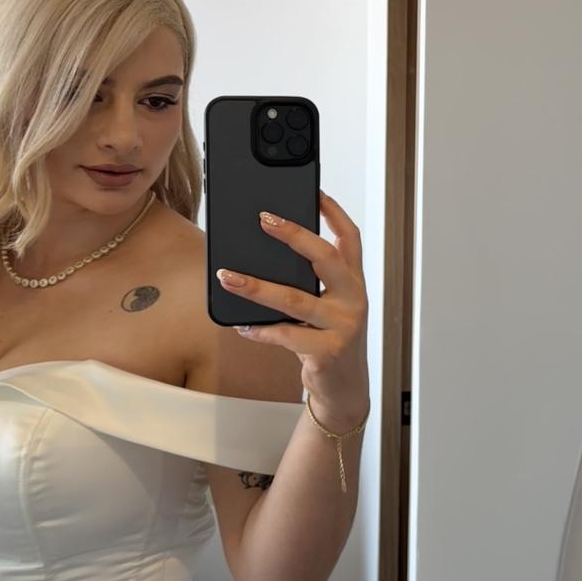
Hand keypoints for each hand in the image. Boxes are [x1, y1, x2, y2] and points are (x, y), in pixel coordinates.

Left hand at [217, 189, 368, 430]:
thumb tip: (263, 257)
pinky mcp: (328, 351)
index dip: (333, 212)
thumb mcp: (327, 307)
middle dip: (293, 235)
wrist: (345, 388)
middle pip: (326, 257)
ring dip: (256, 287)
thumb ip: (310, 284)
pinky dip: (260, 330)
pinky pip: (286, 335)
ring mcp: (343, 325)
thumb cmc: (329, 340)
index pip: (349, 238)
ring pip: (296, 299)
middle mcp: (353, 298)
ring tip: (228, 277)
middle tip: (263, 220)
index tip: (312, 191)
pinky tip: (241, 325)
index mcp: (353, 282)